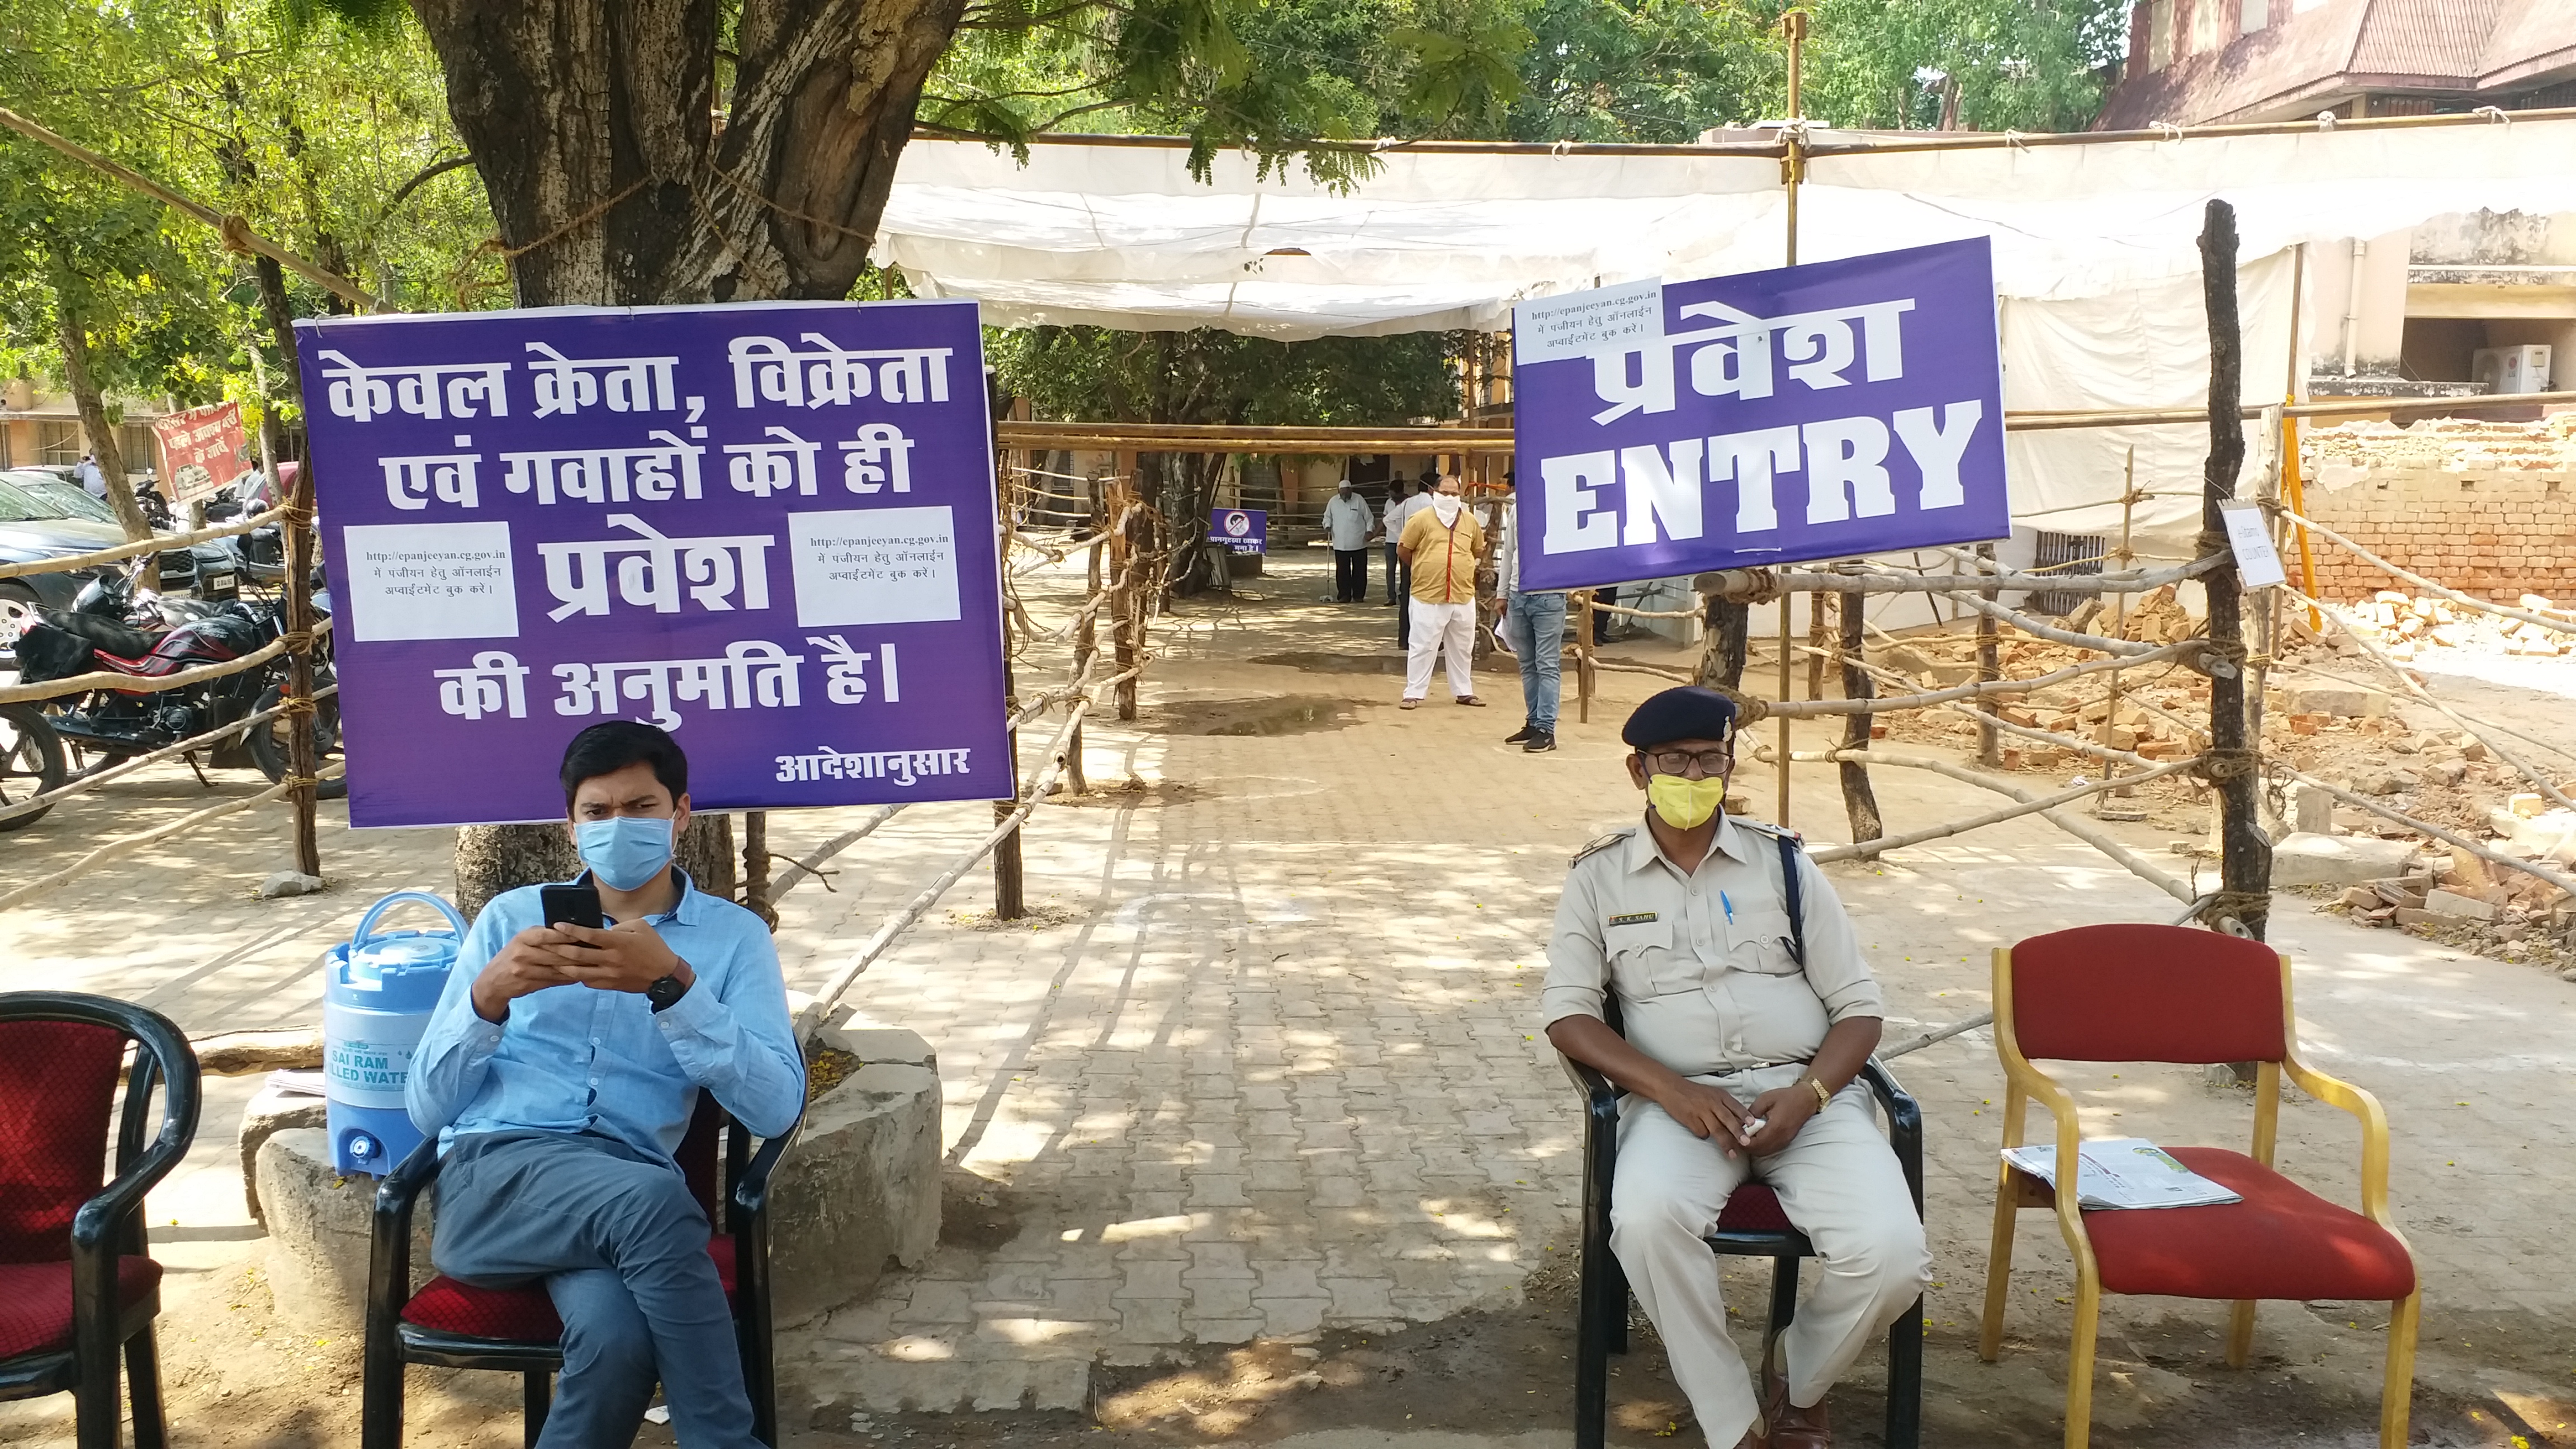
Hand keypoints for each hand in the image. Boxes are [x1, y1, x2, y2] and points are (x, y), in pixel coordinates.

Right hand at [470, 926, 582, 1021]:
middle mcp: (523, 952)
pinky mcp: (529, 983)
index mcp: (523, 938)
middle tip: (595, 951)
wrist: (493, 980)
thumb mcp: (523, 941)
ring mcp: (525, 969)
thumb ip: (542, 936)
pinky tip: (580, 975)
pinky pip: (553, 980)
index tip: (584, 934)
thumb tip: (571, 933)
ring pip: (557, 968)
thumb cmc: (513, 955)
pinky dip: (568, 977)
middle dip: (577, 952)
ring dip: (576, 966)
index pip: (547, 934)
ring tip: (593, 963)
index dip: (566, 935)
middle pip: (555, 952)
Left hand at [552, 919, 688, 994]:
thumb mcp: (641, 927)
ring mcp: (609, 974)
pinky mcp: (609, 985)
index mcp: (618, 942)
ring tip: (549, 960)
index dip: (571, 930)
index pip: (590, 935)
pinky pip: (587, 981)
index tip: (556, 925)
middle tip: (544, 944)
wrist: (664, 976)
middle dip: (558, 948)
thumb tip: (601, 931)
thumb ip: (618, 927)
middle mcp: (611, 959)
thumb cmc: (654, 947)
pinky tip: (568, 971)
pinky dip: (576, 976)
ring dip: (562, 965)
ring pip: (578, 971)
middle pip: (578, 954)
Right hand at [1655, 1078, 1751, 1154]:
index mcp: (1719, 1095)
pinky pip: (1702, 1133)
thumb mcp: (1712, 1094)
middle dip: (1738, 1132)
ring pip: (1716, 1130)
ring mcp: (1701, 1111)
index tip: (1753, 1124)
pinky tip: (1700, 1130)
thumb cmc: (1694, 1092)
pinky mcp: (1690, 1120)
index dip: (1744, 1115)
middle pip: (1727, 1119)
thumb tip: (1740, 1122)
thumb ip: (1725, 1106)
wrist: (1670, 1088)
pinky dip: (1704, 1135)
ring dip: (1725, 1143)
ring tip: (1732, 1154)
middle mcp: (1712, 1103)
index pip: (1735, 1106)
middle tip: (1746, 1143)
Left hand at [1734, 1084, 1820, 1156]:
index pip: (1755, 1143)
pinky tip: (1756, 1138)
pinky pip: (1771, 1149)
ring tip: (1745, 1138)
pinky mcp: (1786, 1141)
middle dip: (1746, 1147)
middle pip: (1759, 1150)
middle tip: (1737, 1137)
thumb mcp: (1765, 1099)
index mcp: (1775, 1127)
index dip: (1743, 1142)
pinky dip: (1761, 1147)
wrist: (1806, 1099)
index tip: (1734, 1135)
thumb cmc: (1786, 1097)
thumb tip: (1741, 1122)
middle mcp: (1780, 1138)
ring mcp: (1784, 1141)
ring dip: (1753, 1148)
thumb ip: (1752, 1111)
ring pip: (1765, 1152)